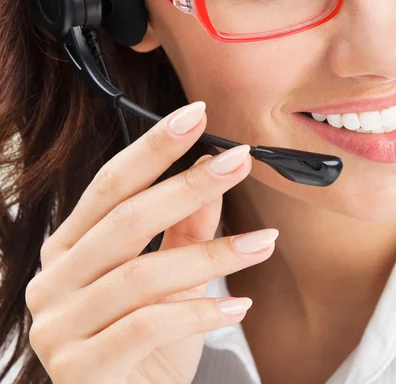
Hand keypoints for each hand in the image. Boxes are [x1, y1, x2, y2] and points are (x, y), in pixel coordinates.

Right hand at [25, 101, 277, 383]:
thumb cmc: (149, 341)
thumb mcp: (173, 276)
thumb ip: (187, 226)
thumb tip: (212, 165)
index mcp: (70, 247)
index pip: (110, 185)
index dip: (153, 147)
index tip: (196, 116)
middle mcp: (54, 280)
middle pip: (125, 219)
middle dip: (188, 186)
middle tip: (238, 162)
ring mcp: (59, 327)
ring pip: (141, 274)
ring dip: (213, 255)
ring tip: (264, 242)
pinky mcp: (81, 369)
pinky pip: (146, 326)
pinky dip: (199, 311)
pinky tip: (238, 305)